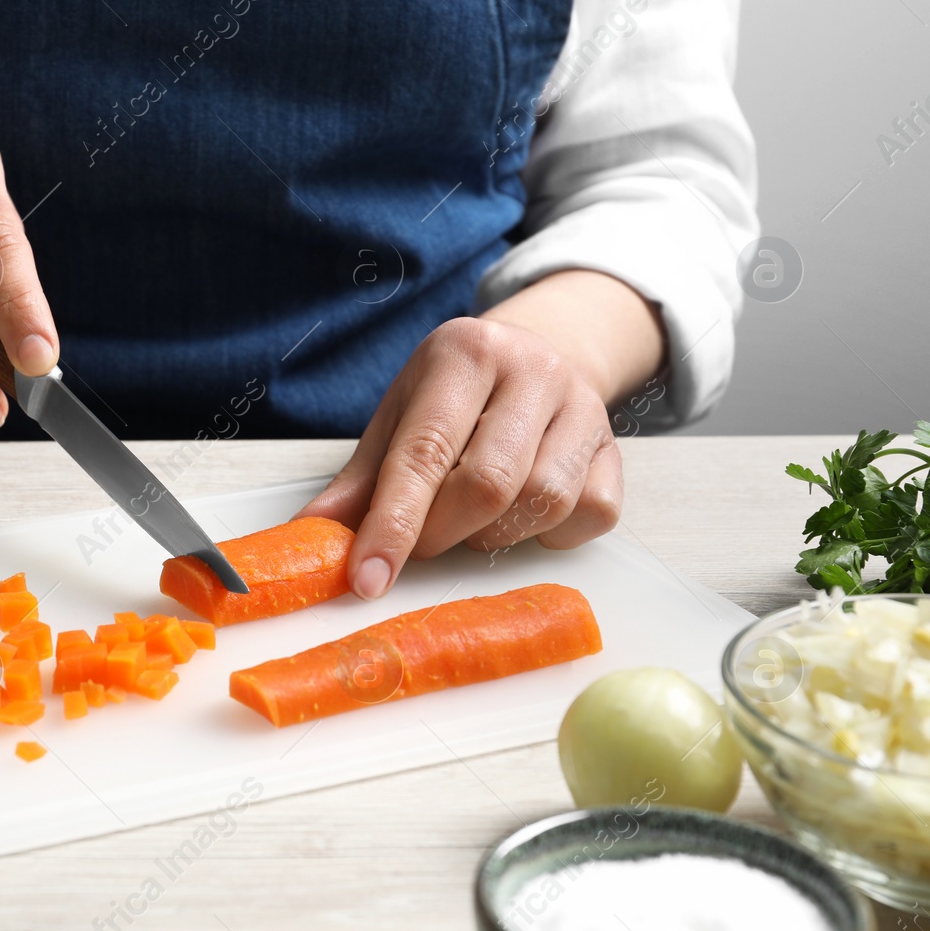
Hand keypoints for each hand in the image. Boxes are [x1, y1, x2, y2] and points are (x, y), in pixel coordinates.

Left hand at [298, 270, 663, 597]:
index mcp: (464, 354)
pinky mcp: (617, 448)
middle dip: (443, 532)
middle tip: (422, 542)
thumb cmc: (457, 396)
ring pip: (542, 503)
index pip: (425, 451)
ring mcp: (584, 407)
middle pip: (488, 484)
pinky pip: (589, 514)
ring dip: (495, 535)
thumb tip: (312, 536)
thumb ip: (361, 480)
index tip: (368, 577)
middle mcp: (531, 371)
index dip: (393, 523)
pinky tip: (523, 514)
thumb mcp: (400, 418)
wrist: (541, 353)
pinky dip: (550, 534)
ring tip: (473, 518)